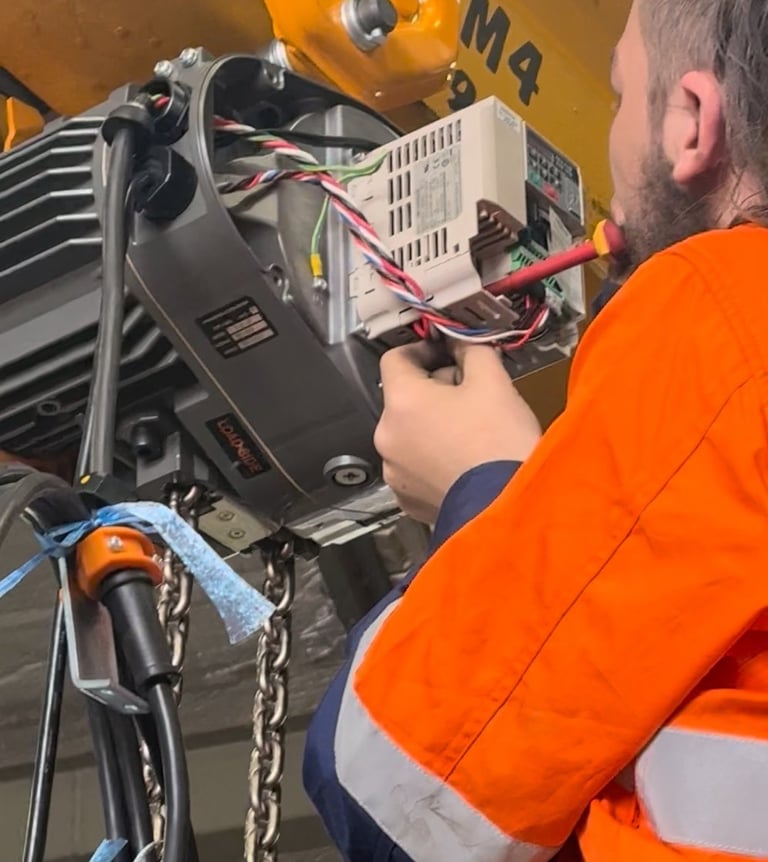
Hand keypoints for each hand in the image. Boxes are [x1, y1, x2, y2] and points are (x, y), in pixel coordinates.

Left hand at [374, 341, 541, 523]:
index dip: (422, 350)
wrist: (509, 508)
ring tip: (472, 434)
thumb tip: (461, 344)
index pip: (395, 358)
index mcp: (402, 402)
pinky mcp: (407, 496)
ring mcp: (394, 470)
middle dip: (435, 391)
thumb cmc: (500, 447)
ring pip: (410, 432)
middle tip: (472, 397)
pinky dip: (434, 457)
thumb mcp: (493, 381)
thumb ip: (471, 350)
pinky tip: (463, 460)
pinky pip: (415, 464)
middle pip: (404, 397)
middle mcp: (388, 436)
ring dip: (434, 425)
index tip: (444, 353)